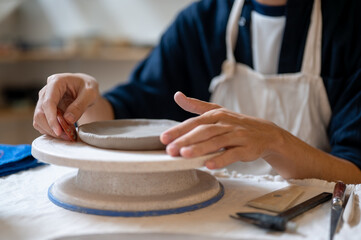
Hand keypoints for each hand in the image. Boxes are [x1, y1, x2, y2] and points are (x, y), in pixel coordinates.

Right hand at [33, 73, 99, 139]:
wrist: (85, 87)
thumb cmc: (88, 87)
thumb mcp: (90, 93)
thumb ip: (80, 105)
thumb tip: (68, 119)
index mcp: (56, 82)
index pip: (48, 102)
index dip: (51, 119)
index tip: (59, 131)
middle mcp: (46, 91)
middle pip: (40, 113)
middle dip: (51, 128)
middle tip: (67, 137)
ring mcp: (43, 100)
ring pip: (39, 120)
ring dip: (51, 131)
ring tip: (68, 135)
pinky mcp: (45, 109)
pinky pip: (42, 123)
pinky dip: (51, 130)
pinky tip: (65, 132)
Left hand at [160, 92, 281, 168]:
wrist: (265, 133)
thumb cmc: (236, 123)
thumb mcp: (217, 111)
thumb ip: (196, 106)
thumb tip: (177, 96)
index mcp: (216, 115)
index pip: (195, 122)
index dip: (179, 130)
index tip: (164, 138)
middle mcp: (226, 123)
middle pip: (204, 131)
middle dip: (186, 140)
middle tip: (170, 150)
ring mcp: (237, 135)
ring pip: (216, 141)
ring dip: (200, 148)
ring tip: (185, 155)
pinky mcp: (247, 148)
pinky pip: (233, 153)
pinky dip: (221, 159)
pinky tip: (209, 164)